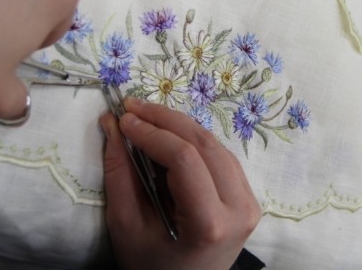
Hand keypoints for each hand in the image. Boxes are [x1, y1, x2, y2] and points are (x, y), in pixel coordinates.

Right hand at [99, 97, 261, 269]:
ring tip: (146, 117)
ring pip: (215, 145)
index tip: (123, 119)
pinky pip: (221, 156)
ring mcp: (250, 201)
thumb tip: (112, 124)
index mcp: (210, 223)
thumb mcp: (126, 226)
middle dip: (165, 119)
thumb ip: (119, 173)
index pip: (185, 159)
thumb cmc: (151, 267)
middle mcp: (240, 208)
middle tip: (132, 107)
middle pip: (205, 144)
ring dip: (179, 126)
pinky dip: (193, 141)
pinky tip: (169, 135)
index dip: (153, 132)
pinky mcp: (248, 196)